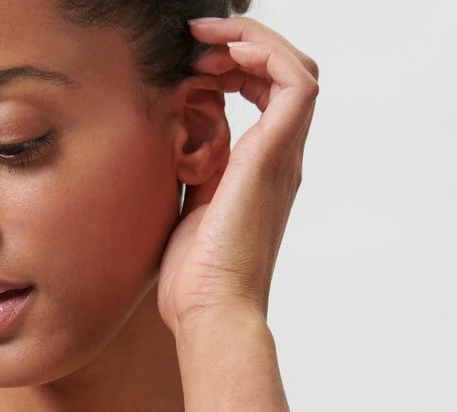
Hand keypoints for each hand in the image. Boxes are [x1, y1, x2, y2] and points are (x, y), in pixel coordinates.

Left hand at [157, 16, 319, 334]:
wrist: (208, 313)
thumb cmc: (192, 282)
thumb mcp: (183, 212)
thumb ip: (189, 174)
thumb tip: (172, 144)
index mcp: (259, 172)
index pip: (266, 95)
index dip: (234, 66)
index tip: (192, 63)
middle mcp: (278, 161)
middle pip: (286, 74)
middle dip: (244, 45)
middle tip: (197, 46)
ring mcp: (281, 158)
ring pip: (296, 69)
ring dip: (252, 41)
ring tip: (206, 43)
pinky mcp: (275, 158)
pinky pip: (294, 83)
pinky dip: (265, 55)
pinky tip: (226, 55)